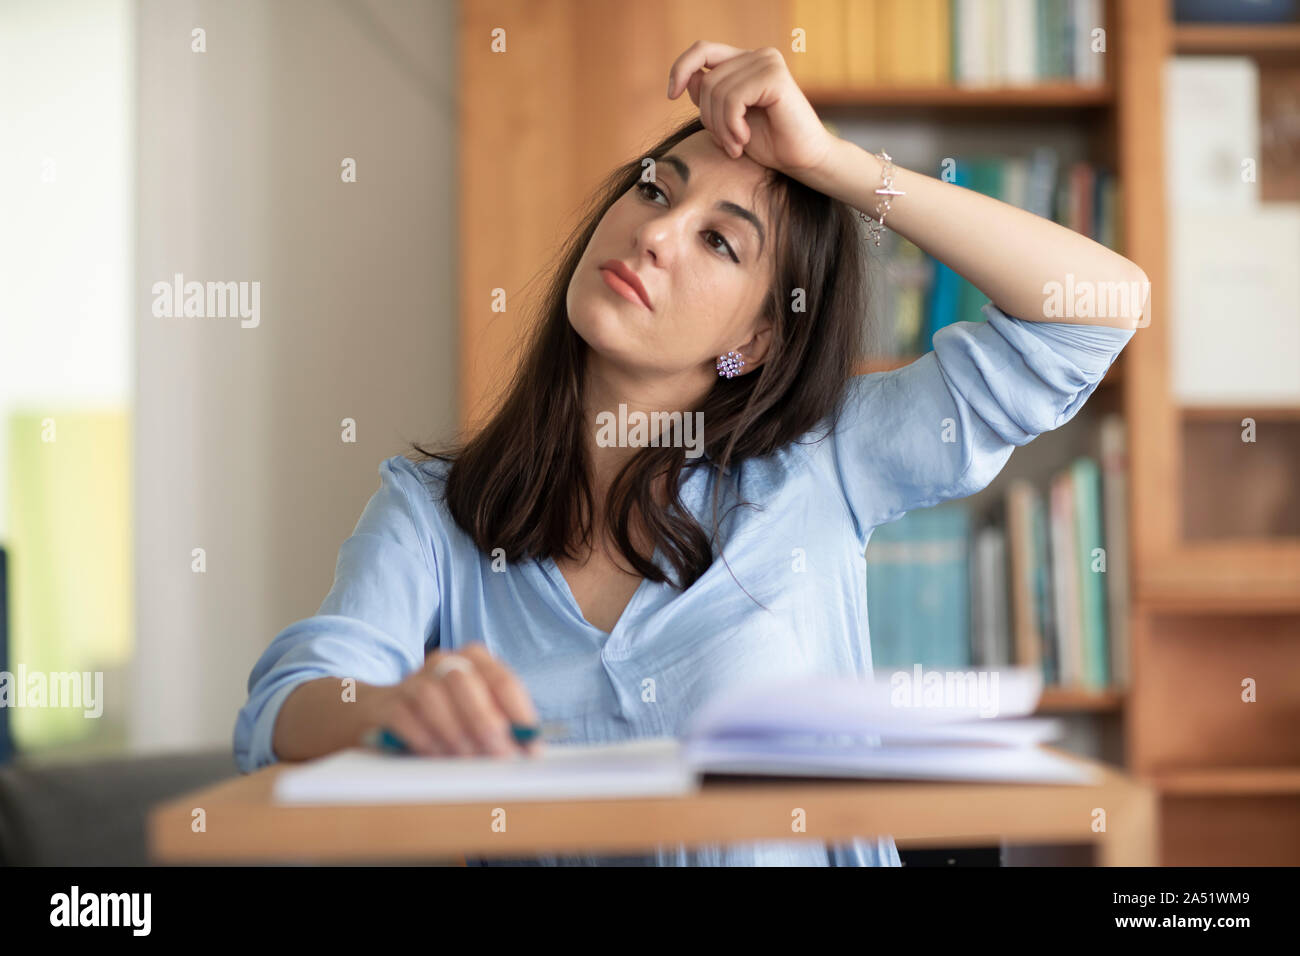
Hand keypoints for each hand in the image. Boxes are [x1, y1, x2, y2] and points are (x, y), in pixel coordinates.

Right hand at [365, 645, 542, 757]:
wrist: (383, 713)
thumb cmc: (443, 717)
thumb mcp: (476, 714)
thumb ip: (502, 724)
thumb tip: (529, 748)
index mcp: (474, 659)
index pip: (503, 681)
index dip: (520, 716)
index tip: (531, 748)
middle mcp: (444, 661)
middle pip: (466, 683)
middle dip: (485, 722)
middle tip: (499, 755)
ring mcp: (413, 679)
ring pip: (433, 698)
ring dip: (455, 732)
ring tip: (468, 758)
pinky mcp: (389, 702)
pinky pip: (407, 717)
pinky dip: (426, 739)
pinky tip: (439, 755)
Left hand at [666, 41, 836, 176]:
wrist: (803, 161)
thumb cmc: (769, 143)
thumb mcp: (728, 120)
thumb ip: (710, 97)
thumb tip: (689, 78)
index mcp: (746, 62)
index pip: (702, 49)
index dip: (681, 68)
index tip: (671, 94)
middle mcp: (758, 56)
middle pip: (707, 80)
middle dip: (709, 118)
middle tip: (727, 144)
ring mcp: (768, 62)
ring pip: (717, 91)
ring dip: (721, 128)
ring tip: (736, 146)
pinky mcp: (774, 76)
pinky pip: (733, 99)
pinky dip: (732, 125)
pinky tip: (745, 139)